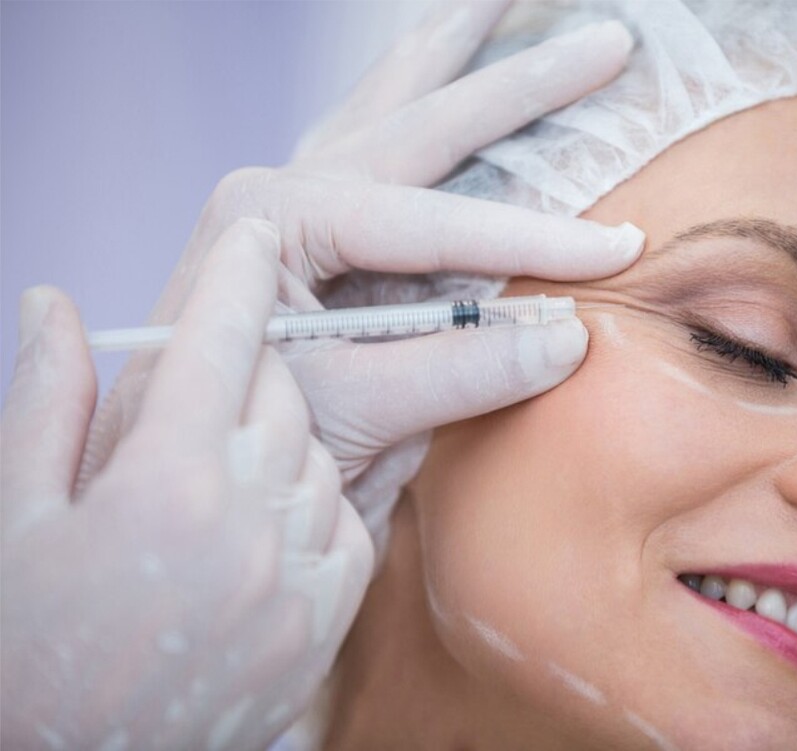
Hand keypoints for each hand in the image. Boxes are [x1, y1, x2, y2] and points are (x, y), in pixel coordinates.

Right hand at [1, 219, 372, 749]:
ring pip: (322, 445)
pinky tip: (269, 505)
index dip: (240, 276)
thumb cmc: (29, 640)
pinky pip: (348, 513)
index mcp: (163, 478)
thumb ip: (45, 400)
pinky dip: (318, 494)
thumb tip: (54, 302)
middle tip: (234, 361)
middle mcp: (247, 516)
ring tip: (236, 450)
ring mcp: (298, 567)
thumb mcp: (15, 514)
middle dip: (261, 358)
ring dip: (289, 428)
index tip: (257, 232)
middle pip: (286, 385)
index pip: (219, 342)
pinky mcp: (331, 611)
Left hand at [80, 1, 644, 549]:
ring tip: (503, 0)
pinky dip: (420, 98)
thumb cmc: (243, 435)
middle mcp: (288, 187)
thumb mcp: (349, 412)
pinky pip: (380, 142)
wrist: (190, 460)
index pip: (431, 222)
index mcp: (277, 218)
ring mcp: (301, 199)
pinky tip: (440, 70)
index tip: (619, 248)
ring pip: (392, 103)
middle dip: (522, 81)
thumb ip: (455, 373)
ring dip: (455, 51)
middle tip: (611, 42)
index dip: (532, 238)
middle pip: (424, 117)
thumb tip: (569, 337)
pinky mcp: (318, 227)